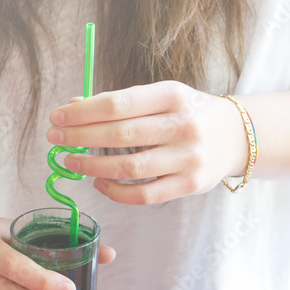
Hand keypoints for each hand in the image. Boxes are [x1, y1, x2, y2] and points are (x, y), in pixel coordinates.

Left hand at [47, 81, 247, 204]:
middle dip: (80, 137)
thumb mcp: (160, 96)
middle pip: (120, 135)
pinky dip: (115, 191)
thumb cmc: (186, 111)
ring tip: (70, 162)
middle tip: (55, 138)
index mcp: (172, 95)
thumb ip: (121, 103)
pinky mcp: (190, 185)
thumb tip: (74, 107)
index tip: (58, 116)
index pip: (119, 104)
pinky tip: (99, 183)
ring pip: (129, 168)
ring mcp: (188, 158)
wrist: (235, 135)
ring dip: (92, 167)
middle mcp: (183, 126)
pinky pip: (144, 195)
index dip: (83, 112)